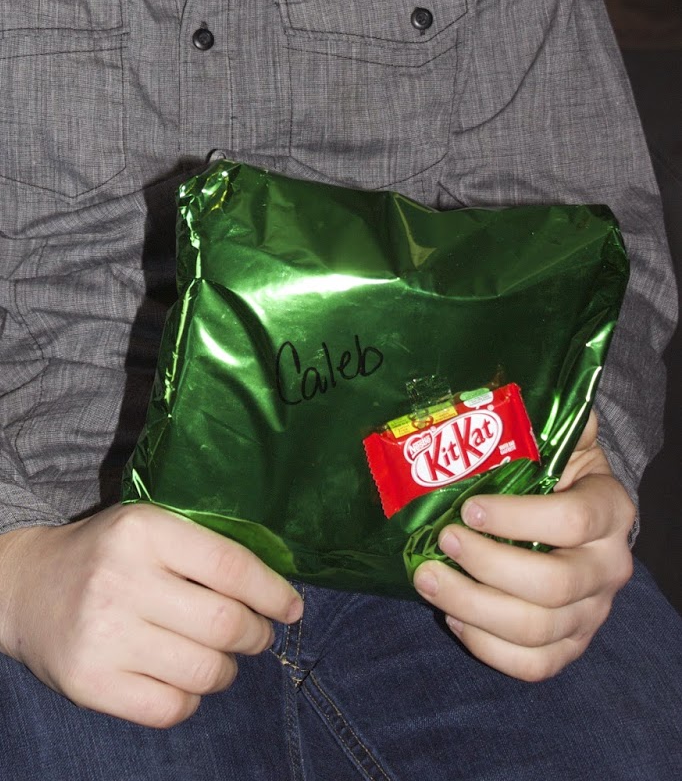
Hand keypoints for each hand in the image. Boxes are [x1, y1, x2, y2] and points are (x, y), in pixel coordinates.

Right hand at [0, 503, 302, 726]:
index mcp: (142, 530)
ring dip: (225, 671)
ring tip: (215, 658)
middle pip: (225, 625)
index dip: (272, 592)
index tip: (291, 607)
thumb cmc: (103, 555)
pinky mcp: (91, 684)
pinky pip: (172, 708)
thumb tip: (277, 588)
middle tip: (256, 635)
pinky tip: (179, 679)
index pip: (230, 567)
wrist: (22, 586)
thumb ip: (200, 547)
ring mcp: (105, 636)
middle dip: (256, 635)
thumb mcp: (144, 528)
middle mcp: (122, 580)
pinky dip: (189, 699)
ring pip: (205, 672)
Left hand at [413, 412, 634, 680]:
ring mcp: (594, 612)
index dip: (519, 517)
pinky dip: (491, 648)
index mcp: (610, 507)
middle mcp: (610, 566)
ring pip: (538, 629)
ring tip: (427, 578)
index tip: (469, 506)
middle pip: (553, 585)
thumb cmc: (552, 468)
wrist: (578, 511)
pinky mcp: (572, 644)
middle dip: (486, 566)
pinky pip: (537, 665)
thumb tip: (508, 371)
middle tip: (441, 542)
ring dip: (473, 606)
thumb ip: (539, 406)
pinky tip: (455, 617)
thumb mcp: (552, 433)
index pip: (575, 519)